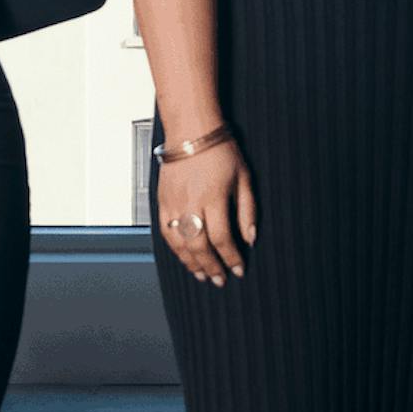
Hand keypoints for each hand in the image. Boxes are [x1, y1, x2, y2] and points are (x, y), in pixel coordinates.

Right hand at [156, 137, 255, 285]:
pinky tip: (184, 256)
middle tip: (219, 280)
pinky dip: (175, 248)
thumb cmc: (220, 149)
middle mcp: (191, 203)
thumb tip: (250, 238)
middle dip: (211, 267)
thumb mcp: (244, 178)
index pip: (222, 238)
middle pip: (199, 246)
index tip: (239, 269)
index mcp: (214, 197)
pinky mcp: (162, 201)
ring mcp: (174, 203)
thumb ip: (247, 211)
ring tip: (201, 274)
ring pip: (180, 243)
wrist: (191, 130)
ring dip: (191, 262)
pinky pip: (166, 232)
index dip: (231, 258)